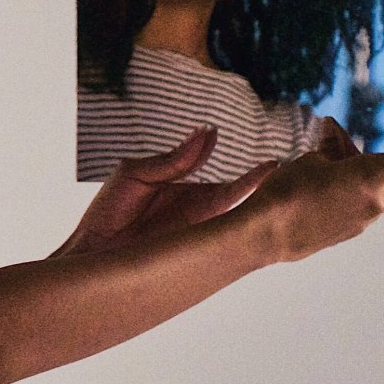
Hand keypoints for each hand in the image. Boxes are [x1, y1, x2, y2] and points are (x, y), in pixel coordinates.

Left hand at [54, 126, 279, 256]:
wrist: (89, 250)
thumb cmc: (107, 213)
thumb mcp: (136, 174)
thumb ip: (172, 160)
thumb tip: (206, 133)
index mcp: (185, 190)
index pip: (225, 179)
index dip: (250, 173)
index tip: (276, 161)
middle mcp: (197, 211)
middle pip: (240, 198)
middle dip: (265, 187)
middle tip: (294, 174)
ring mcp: (195, 229)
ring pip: (235, 216)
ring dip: (257, 203)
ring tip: (285, 190)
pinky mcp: (190, 245)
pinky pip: (219, 235)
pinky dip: (238, 225)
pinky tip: (256, 216)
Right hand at [240, 119, 383, 262]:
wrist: (268, 233)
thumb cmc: (288, 192)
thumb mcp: (310, 160)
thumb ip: (330, 148)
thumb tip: (334, 135)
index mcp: (369, 176)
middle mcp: (375, 201)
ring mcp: (364, 221)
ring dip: (377, 184)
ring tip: (343, 169)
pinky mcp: (349, 232)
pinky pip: (365, 211)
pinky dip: (358, 197)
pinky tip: (329, 189)